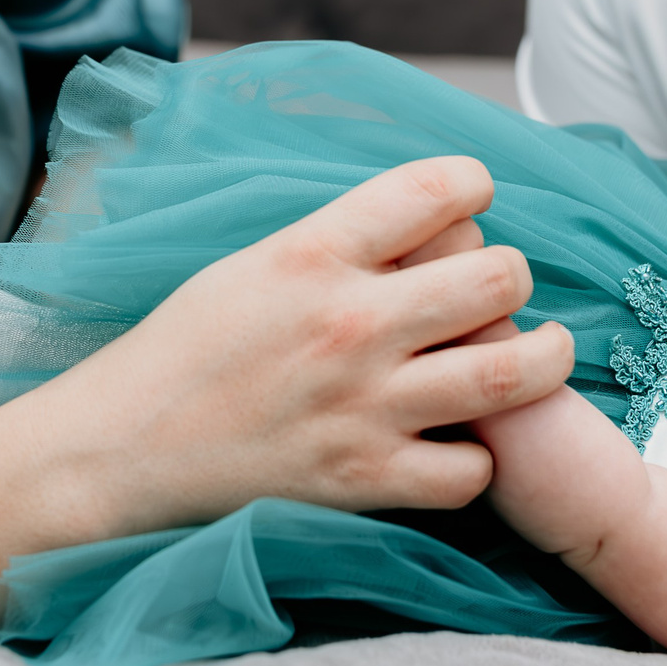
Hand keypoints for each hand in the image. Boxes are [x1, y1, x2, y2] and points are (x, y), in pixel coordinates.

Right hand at [29, 155, 576, 532]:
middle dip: (514, 274)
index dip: (474, 183)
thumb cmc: (181, 351)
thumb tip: (428, 219)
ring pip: (513, 372)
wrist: (119, 452)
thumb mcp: (251, 265)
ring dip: (546, 357)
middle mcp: (348, 324)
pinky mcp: (364, 481)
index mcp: (311, 253)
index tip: (475, 197)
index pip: (438, 188)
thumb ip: (338, 243)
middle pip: (498, 275)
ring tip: (547, 351)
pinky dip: (480, 457)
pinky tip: (464, 441)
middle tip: (503, 286)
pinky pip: (473, 470)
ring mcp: (363, 408)